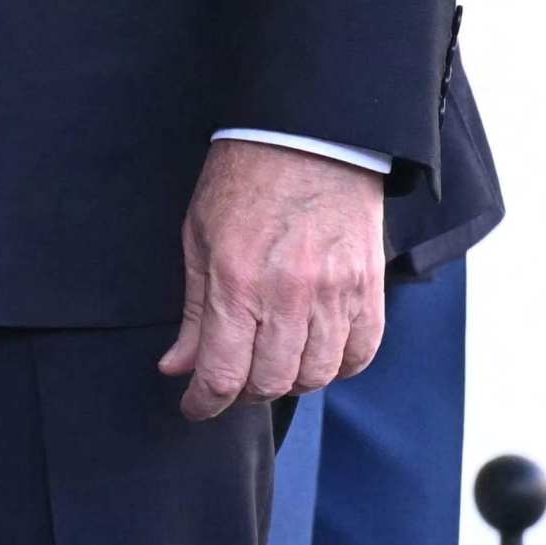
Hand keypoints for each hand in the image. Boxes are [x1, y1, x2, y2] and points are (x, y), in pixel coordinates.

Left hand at [157, 137, 385, 420]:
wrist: (309, 136)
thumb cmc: (244, 180)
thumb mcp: (199, 238)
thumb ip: (194, 311)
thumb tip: (177, 367)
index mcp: (237, 280)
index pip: (222, 373)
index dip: (204, 403)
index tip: (195, 408)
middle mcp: (289, 295)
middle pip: (271, 383)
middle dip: (244, 391)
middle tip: (232, 378)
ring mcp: (336, 294)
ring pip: (315, 376)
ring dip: (289, 381)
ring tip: (271, 362)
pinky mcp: (369, 289)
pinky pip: (359, 355)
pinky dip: (336, 366)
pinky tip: (315, 352)